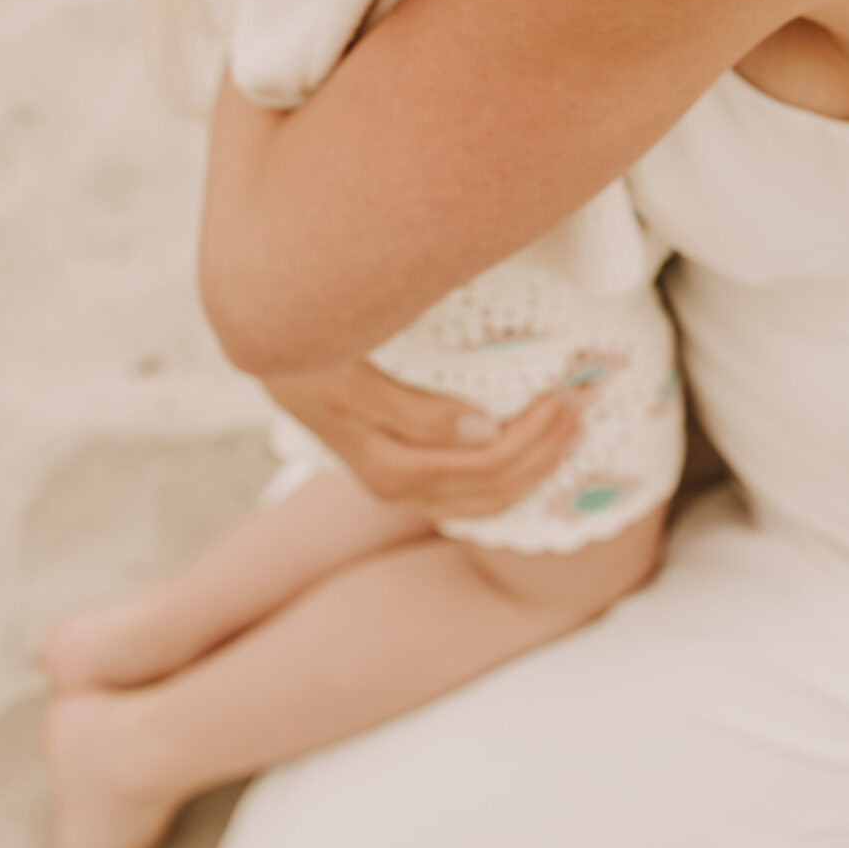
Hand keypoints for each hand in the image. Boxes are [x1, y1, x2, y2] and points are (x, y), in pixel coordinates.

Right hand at [261, 357, 583, 516]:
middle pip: (490, 486)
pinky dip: (510, 479)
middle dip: (544, 451)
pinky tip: (536, 457)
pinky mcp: (403, 472)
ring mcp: (401, 485)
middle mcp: (397, 485)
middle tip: (580, 403)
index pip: (484, 465)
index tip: (569, 393)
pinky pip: (468, 494)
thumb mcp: (350, 375)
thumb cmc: (310, 351)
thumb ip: (413, 410)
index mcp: (389, 466)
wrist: (267, 347)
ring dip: (534, 467)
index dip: (534, 438)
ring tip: (570, 426)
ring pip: (484, 499)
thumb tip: (481, 432)